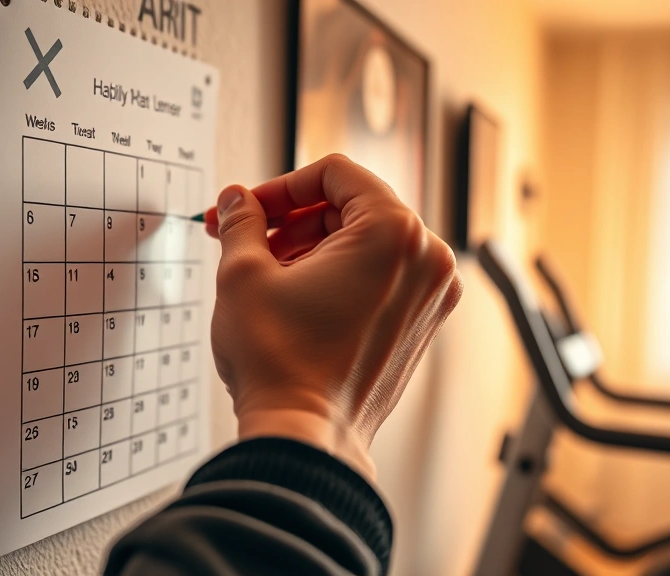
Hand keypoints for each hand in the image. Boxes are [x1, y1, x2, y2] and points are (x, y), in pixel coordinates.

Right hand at [206, 154, 462, 479]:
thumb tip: (239, 202)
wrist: (305, 439)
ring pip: (364, 243)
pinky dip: (338, 275)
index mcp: (394, 232)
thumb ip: (243, 222)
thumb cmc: (282, 366)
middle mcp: (426, 260)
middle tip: (246, 237)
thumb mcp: (244, 274)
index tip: (250, 206)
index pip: (336, 173)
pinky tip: (294, 296)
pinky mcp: (420, 326)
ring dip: (311, 246)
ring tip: (265, 272)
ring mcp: (430, 297)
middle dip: (292, 218)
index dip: (281, 185)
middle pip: (352, 207)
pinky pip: (379, 277)